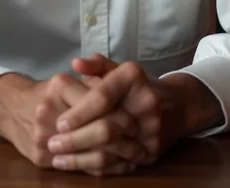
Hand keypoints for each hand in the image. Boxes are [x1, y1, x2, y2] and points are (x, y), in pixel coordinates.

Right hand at [0, 72, 142, 175]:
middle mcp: (49, 110)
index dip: (122, 111)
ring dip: (118, 156)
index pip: (101, 102)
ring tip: (135, 153)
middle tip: (140, 137)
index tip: (137, 116)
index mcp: (60, 86)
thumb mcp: (69, 79)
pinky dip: (102, 168)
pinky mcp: (41, 158)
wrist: (9, 106)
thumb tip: (124, 91)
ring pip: (92, 153)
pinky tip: (118, 165)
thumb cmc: (46, 92)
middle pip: (100, 128)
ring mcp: (43, 136)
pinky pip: (78, 168)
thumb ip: (94, 80)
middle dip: (125, 135)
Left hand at [49, 55, 222, 169]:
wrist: (178, 104)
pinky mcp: (152, 152)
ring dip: (81, 157)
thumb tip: (75, 63)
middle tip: (51, 143)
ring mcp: (151, 130)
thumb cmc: (137, 85)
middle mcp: (146, 102)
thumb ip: (96, 66)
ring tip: (57, 158)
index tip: (59, 123)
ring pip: (112, 150)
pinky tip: (77, 166)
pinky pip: (120, 164)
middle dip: (76, 138)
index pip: (103, 97)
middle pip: (106, 127)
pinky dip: (95, 167)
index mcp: (133, 77)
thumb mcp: (118, 69)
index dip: (79, 112)